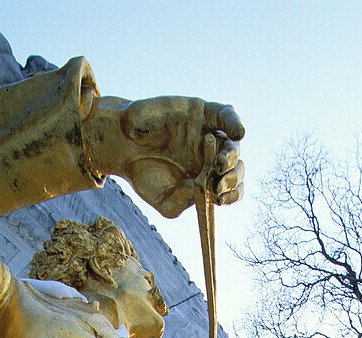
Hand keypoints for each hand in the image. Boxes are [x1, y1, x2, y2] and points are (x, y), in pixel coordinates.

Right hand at [87, 96, 244, 217]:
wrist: (123, 145)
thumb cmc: (144, 174)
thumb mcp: (164, 201)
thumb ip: (183, 202)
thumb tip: (202, 191)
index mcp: (207, 179)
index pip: (229, 189)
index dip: (231, 195)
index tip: (221, 200)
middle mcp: (211, 157)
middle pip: (234, 168)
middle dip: (231, 178)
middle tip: (219, 184)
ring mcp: (208, 134)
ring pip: (233, 145)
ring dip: (231, 157)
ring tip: (219, 164)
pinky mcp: (202, 112)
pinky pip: (225, 115)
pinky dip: (234, 123)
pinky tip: (238, 133)